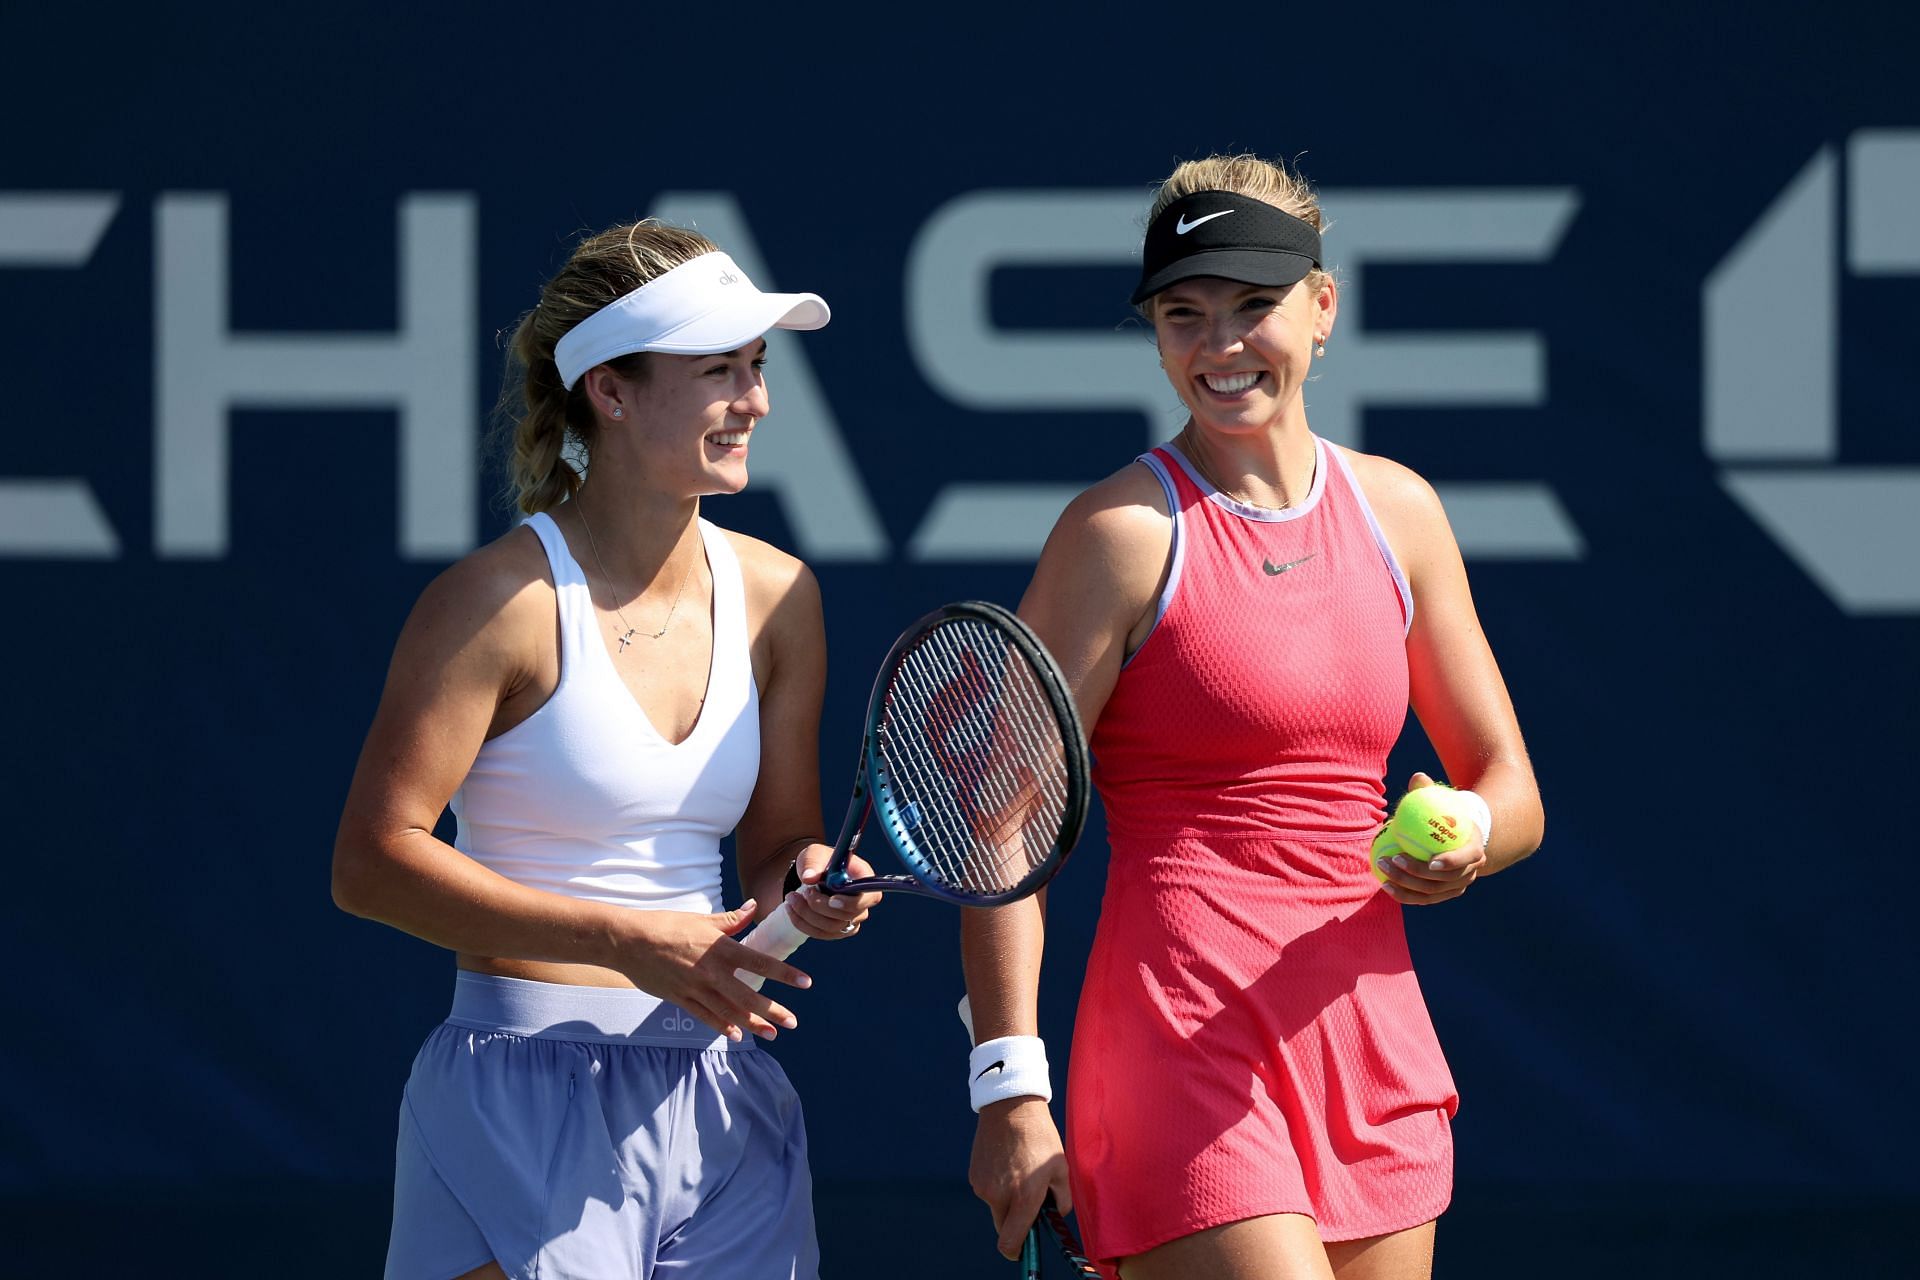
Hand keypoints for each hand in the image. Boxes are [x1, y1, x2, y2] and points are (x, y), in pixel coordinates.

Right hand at [611, 899, 812, 1041]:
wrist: (629, 941)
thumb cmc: (666, 925)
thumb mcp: (701, 919)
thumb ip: (731, 919)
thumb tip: (754, 907)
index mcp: (720, 948)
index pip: (759, 962)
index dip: (784, 974)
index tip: (805, 983)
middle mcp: (711, 970)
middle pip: (748, 995)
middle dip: (772, 1010)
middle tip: (793, 1022)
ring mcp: (695, 987)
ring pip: (729, 1011)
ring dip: (752, 1024)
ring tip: (772, 1034)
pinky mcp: (680, 999)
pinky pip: (705, 1016)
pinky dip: (722, 1027)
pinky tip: (737, 1035)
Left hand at [786, 842, 882, 940]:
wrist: (813, 875)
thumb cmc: (820, 861)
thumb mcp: (814, 853)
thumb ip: (812, 862)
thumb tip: (809, 877)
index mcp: (865, 879)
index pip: (871, 897)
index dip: (853, 903)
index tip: (832, 899)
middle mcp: (862, 902)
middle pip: (849, 916)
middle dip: (822, 907)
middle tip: (806, 892)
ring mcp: (852, 918)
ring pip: (833, 927)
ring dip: (808, 914)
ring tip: (791, 897)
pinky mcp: (838, 930)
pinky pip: (821, 933)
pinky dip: (802, 923)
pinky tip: (791, 908)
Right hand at [970, 1097, 1070, 1259]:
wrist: (1011, 1105)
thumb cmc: (1040, 1136)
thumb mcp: (1060, 1168)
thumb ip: (1061, 1200)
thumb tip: (1054, 1216)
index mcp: (1024, 1197)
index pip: (1010, 1242)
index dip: (1017, 1252)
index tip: (1024, 1249)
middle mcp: (999, 1195)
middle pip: (1004, 1227)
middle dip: (1016, 1222)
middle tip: (1029, 1201)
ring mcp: (983, 1186)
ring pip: (996, 1208)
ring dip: (1007, 1201)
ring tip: (1019, 1171)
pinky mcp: (974, 1175)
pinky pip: (987, 1191)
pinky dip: (997, 1186)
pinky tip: (1007, 1163)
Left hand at [1376, 771, 1486, 904]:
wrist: (1455, 840)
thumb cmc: (1445, 817)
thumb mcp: (1440, 803)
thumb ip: (1429, 791)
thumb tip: (1419, 777)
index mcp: (1474, 850)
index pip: (1466, 858)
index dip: (1451, 862)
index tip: (1430, 860)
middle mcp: (1469, 873)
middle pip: (1445, 879)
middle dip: (1417, 872)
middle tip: (1392, 858)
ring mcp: (1456, 886)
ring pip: (1432, 892)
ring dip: (1406, 884)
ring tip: (1383, 868)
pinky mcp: (1442, 894)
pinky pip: (1423, 898)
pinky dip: (1405, 895)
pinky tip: (1385, 885)